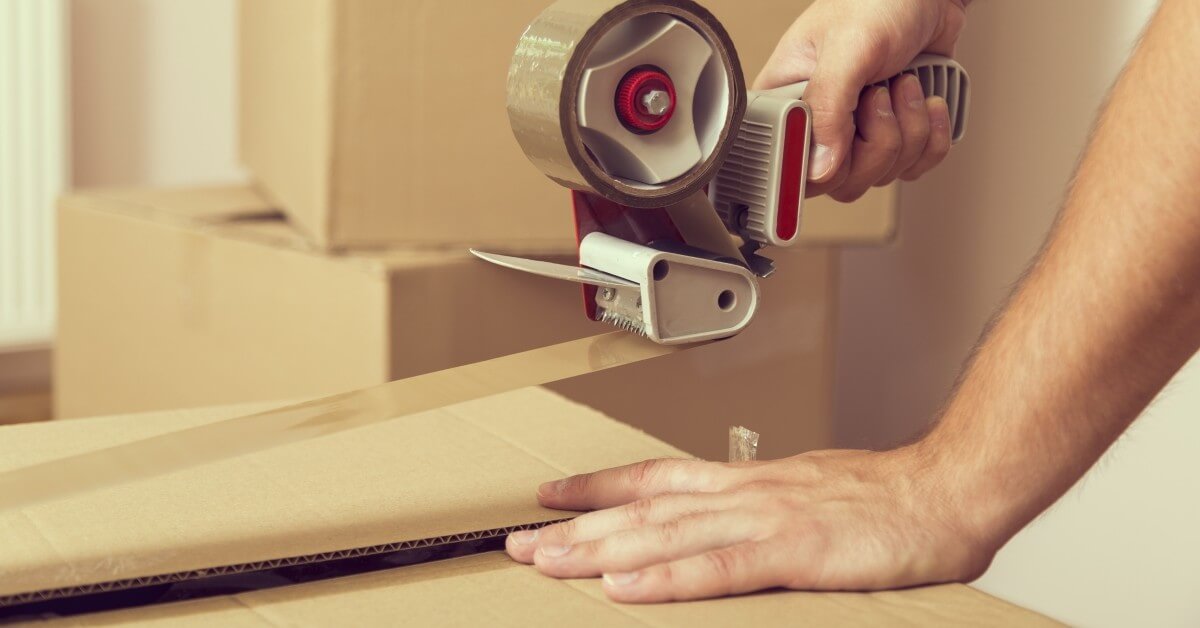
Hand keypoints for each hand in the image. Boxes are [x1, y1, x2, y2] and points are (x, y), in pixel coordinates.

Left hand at [506, 447, 994, 602]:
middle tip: (520, 542)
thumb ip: (759, 508)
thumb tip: (720, 525)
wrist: (947, 490)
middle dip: (577, 528)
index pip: (654, 478)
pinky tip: (626, 589)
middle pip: (643, 510)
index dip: (598, 487)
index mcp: (746, 481)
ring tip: (547, 563)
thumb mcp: (806, 493)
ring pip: (664, 535)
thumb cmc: (885, 498)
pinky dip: (667, 580)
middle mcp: (743, 494)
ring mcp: (765, 521)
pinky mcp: (794, 554)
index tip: (551, 495)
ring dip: (601, 550)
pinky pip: (718, 571)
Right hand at [754, 0, 967, 200]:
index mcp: (785, 101)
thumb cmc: (878, 2)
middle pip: (839, 182)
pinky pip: (912, 169)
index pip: (786, 164)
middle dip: (877, 142)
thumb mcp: (848, 48)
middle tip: (879, 94)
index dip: (818, 163)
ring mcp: (856, 135)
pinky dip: (931, 139)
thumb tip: (819, 168)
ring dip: (909, 131)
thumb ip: (829, 106)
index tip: (844, 139)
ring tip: (906, 84)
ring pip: (880, 176)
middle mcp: (816, 125)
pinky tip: (927, 103)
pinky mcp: (892, 137)